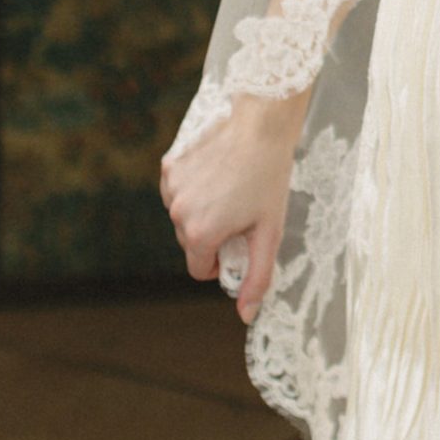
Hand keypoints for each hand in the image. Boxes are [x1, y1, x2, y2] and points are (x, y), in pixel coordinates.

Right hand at [160, 96, 302, 323]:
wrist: (260, 125)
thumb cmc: (269, 178)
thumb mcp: (269, 233)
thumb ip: (257, 277)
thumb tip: (246, 314)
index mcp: (199, 234)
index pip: (199, 269)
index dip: (220, 263)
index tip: (237, 244)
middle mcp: (177, 213)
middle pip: (189, 242)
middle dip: (211, 236)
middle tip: (239, 214)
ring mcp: (171, 187)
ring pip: (182, 216)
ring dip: (201, 212)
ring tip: (229, 191)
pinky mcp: (169, 165)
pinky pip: (177, 190)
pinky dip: (193, 188)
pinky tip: (216, 173)